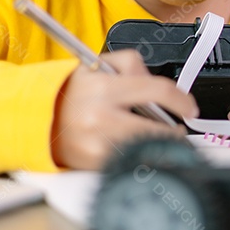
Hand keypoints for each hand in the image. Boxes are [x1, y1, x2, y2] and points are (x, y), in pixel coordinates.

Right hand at [50, 49, 198, 169]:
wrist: (39, 118)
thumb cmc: (71, 92)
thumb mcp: (99, 64)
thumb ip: (133, 65)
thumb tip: (160, 88)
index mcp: (105, 87)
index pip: (158, 91)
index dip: (181, 100)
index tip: (190, 108)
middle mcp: (101, 116)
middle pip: (157, 129)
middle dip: (174, 132)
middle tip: (176, 131)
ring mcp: (97, 144)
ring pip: (146, 148)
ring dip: (158, 146)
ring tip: (156, 139)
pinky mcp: (94, 164)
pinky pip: (130, 162)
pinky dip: (139, 158)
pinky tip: (136, 150)